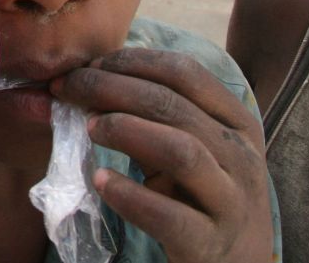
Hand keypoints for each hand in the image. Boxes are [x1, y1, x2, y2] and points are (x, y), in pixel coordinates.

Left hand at [51, 49, 272, 262]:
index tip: (89, 66)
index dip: (131, 63)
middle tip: (67, 88)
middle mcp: (241, 156)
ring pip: (181, 151)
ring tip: (88, 128)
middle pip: (172, 105)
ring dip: (126, 130)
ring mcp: (230, 202)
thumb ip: (151, 117)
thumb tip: (83, 80)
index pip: (185, 72)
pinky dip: (131, 195)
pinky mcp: (210, 244)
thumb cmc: (202, 195)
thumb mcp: (189, 148)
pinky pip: (170, 217)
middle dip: (110, 88)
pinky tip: (101, 181)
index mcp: (237, 122)